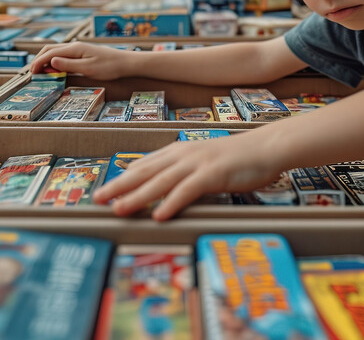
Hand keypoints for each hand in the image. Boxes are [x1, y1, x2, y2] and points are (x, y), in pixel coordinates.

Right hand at [29, 42, 129, 78]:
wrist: (125, 63)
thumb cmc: (109, 67)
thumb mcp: (88, 68)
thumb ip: (69, 65)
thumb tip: (51, 62)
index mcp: (75, 49)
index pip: (50, 53)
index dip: (38, 63)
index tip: (31, 73)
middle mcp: (75, 46)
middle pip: (50, 49)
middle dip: (39, 60)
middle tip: (32, 72)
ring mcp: (79, 49)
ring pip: (56, 52)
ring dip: (46, 60)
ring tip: (40, 71)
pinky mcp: (83, 53)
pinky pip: (64, 55)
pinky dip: (55, 61)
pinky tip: (54, 68)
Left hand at [93, 134, 281, 219]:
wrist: (265, 147)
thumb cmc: (237, 158)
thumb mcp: (204, 162)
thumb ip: (184, 171)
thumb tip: (166, 189)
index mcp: (179, 151)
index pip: (144, 165)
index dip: (122, 178)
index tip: (105, 190)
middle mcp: (183, 155)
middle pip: (144, 172)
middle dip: (119, 186)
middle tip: (98, 199)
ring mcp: (197, 164)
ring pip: (160, 182)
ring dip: (137, 197)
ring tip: (119, 210)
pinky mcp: (212, 174)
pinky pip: (187, 190)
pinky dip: (171, 203)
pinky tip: (159, 215)